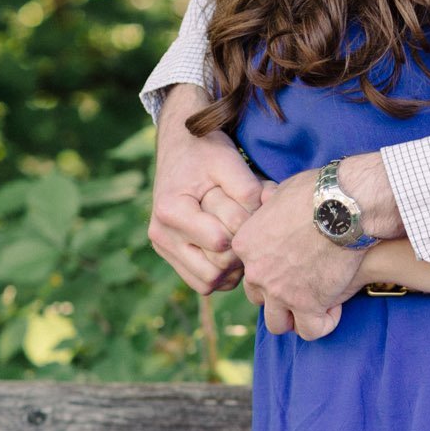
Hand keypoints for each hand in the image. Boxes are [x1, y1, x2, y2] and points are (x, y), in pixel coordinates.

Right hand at [148, 84, 263, 292]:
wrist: (181, 148)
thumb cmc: (207, 152)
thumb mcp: (229, 160)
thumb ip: (248, 189)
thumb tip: (267, 215)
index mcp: (171, 211)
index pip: (221, 242)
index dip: (246, 229)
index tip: (254, 207)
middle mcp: (161, 235)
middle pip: (216, 268)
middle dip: (241, 249)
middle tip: (251, 224)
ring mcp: (165, 248)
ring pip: (210, 282)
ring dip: (234, 266)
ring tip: (244, 237)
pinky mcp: (173, 256)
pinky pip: (204, 282)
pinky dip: (224, 272)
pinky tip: (234, 247)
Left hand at [233, 166, 368, 340]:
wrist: (345, 204)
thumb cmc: (319, 190)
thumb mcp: (282, 191)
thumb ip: (270, 206)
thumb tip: (268, 200)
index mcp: (245, 244)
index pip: (250, 269)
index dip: (272, 267)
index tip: (294, 261)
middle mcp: (256, 271)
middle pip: (260, 298)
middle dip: (281, 294)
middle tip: (307, 282)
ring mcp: (280, 291)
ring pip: (278, 324)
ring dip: (296, 316)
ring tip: (318, 302)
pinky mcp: (308, 304)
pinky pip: (311, 330)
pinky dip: (322, 323)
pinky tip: (335, 307)